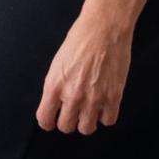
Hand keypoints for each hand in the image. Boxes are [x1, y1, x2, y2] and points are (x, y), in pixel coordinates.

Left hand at [36, 11, 131, 134]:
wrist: (103, 29)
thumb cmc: (80, 40)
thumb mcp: (58, 63)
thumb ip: (56, 86)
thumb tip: (57, 103)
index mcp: (54, 85)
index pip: (45, 119)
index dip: (48, 121)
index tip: (52, 119)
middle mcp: (72, 95)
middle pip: (66, 127)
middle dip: (68, 121)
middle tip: (73, 113)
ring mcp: (94, 98)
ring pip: (87, 129)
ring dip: (87, 122)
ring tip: (89, 111)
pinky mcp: (113, 97)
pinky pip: (108, 121)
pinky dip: (106, 116)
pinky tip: (104, 106)